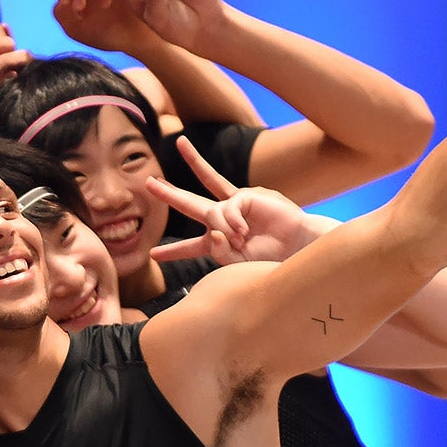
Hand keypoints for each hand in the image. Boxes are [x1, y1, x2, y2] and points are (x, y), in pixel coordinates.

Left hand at [148, 136, 317, 264]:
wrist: (298, 248)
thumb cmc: (271, 259)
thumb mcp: (239, 264)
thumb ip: (220, 253)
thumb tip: (211, 233)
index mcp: (218, 243)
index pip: (190, 247)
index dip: (172, 251)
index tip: (153, 255)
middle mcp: (223, 221)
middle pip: (189, 204)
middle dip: (168, 193)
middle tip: (148, 182)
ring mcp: (232, 206)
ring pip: (204, 204)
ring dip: (220, 226)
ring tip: (239, 239)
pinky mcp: (244, 196)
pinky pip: (226, 208)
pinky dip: (232, 222)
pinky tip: (243, 232)